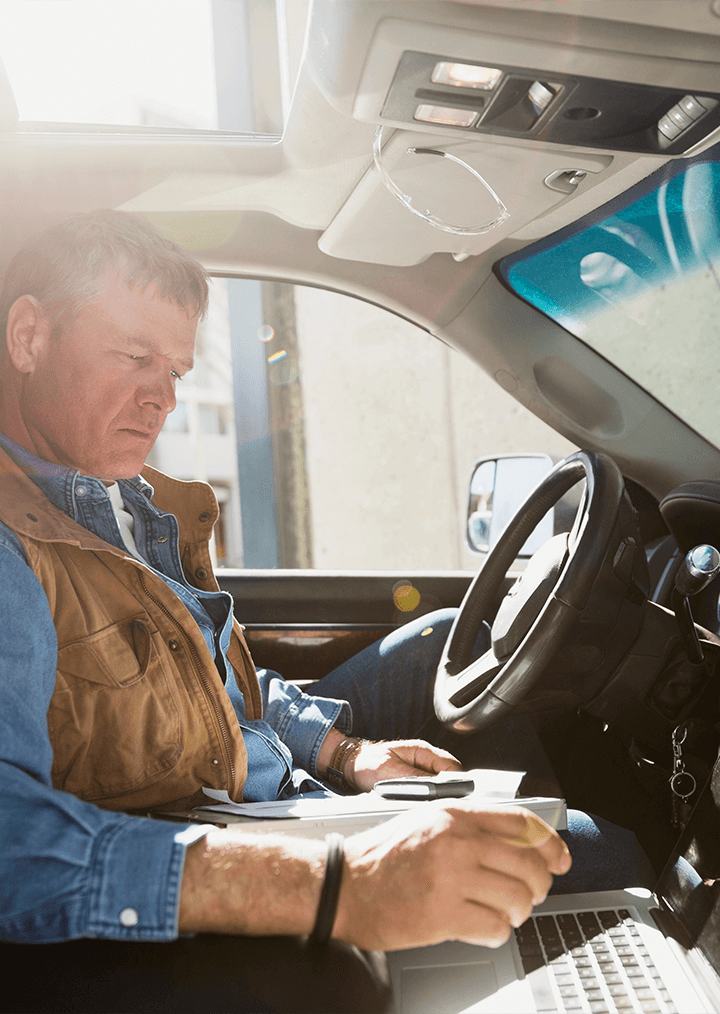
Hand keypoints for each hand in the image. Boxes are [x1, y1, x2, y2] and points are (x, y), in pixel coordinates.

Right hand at [335, 803, 571, 951]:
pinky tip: (483, 927)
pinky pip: (495, 928)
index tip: (560, 857)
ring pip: (517, 898)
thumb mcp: (427, 821)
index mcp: (455, 816)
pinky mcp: (443, 915)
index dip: (550, 842)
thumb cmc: (383, 855)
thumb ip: (469, 826)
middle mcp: (457, 842)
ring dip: (519, 911)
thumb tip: (517, 842)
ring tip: (504, 913)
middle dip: (539, 884)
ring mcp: (451, 879)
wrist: (345, 884)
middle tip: (532, 894)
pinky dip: (497, 932)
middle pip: (528, 864)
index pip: (522, 823)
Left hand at [349, 738, 462, 792]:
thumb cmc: (368, 763)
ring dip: (437, 793)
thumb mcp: (391, 772)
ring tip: (426, 803)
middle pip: (449, 774)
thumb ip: (415, 778)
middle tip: (437, 803)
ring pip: (441, 782)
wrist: (352, 763)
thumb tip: (437, 787)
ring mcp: (422, 767)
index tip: (450, 796)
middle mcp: (425, 757)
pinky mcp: (417, 777)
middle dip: (447, 790)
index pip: (450, 765)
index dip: (454, 782)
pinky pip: (430, 787)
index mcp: (422, 750)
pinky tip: (420, 802)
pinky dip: (428, 795)